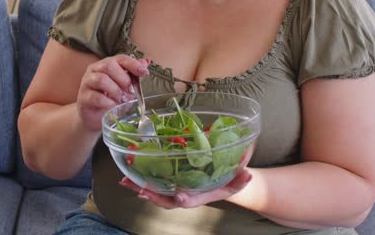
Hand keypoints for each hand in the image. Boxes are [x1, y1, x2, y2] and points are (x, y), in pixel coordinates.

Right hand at [76, 55, 148, 131]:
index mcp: (106, 64)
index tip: (144, 72)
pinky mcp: (83, 97)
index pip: (120, 58)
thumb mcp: (124, 86)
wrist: (94, 116)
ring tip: (121, 99)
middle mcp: (95, 70)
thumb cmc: (110, 98)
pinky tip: (113, 106)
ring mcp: (87, 83)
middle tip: (129, 91)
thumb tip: (146, 62)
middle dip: (123, 78)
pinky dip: (108, 102)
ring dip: (115, 91)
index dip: (133, 64)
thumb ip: (133, 74)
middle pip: (108, 65)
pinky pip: (96, 97)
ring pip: (101, 79)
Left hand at [119, 169, 252, 208]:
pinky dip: (139, 179)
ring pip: (156, 192)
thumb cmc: (229, 180)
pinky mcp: (169, 181)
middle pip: (167, 199)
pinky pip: (153, 182)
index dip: (185, 199)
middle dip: (154, 195)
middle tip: (141, 190)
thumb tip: (248, 174)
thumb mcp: (238, 180)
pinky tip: (127, 173)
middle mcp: (185, 195)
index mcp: (201, 195)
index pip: (193, 200)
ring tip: (125, 182)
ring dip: (140, 188)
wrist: (223, 181)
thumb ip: (243, 179)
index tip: (180, 197)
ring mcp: (175, 189)